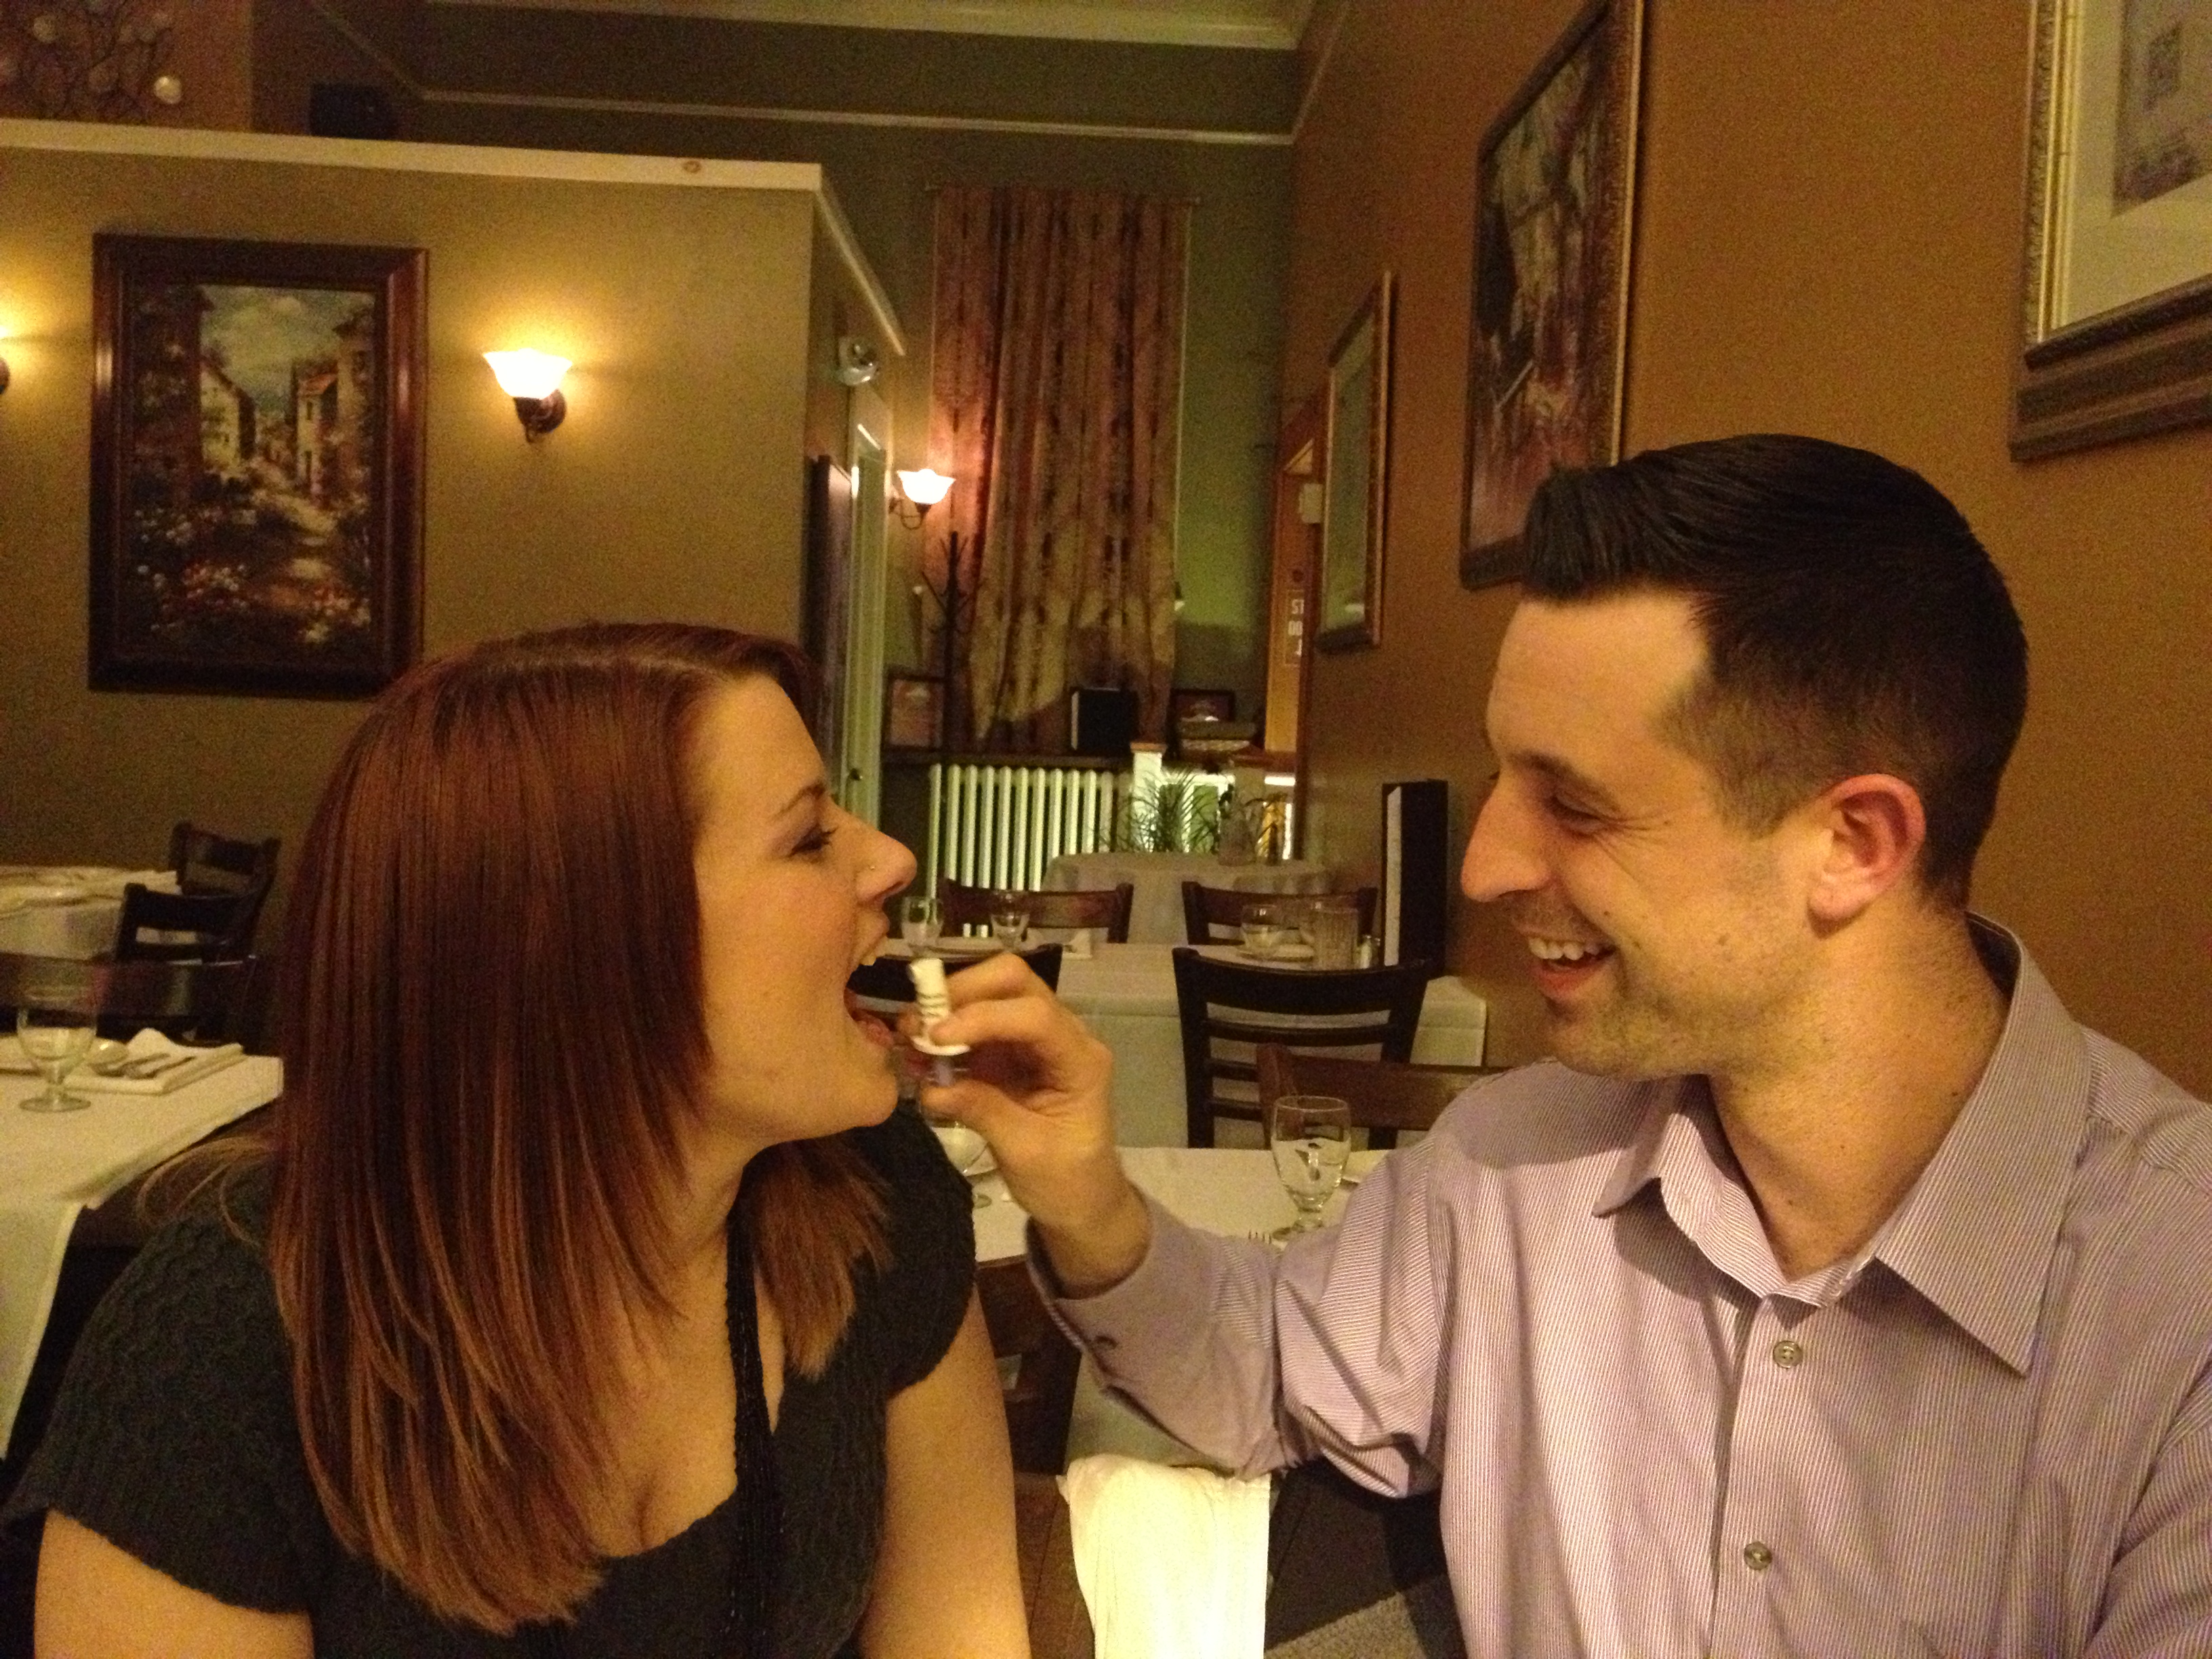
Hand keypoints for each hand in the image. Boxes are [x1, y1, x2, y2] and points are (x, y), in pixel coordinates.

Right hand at [911, 953, 1149, 1292]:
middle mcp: (1061, 1036)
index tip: (936, 1037)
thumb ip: (984, 1112)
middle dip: (962, 994)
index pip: (1036, 1016)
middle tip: (919, 1025)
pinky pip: (974, 1028)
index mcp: (1080, 1059)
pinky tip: (919, 1057)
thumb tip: (932, 1089)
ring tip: (909, 1042)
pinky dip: (944, 1036)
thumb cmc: (1067, 1179)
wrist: (1081, 1201)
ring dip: (946, 1011)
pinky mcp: (1008, 1053)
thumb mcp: (1026, 1152)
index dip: (983, 1017)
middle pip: (1014, 982)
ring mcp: (1032, 1040)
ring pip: (989, 996)